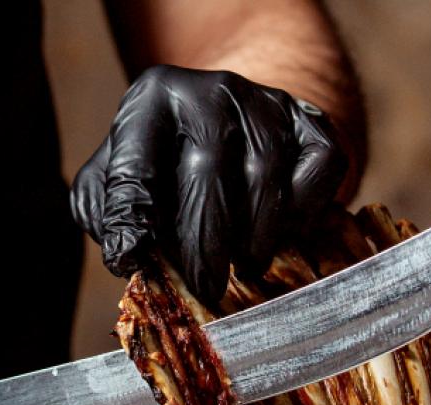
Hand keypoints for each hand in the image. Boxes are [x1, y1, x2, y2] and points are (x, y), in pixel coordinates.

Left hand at [71, 65, 347, 304]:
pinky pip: (320, 165)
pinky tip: (283, 231)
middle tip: (205, 288)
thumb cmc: (163, 167)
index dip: (131, 220)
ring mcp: (265, 101)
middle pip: (208, 170)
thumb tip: (130, 253)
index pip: (135, 167)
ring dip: (255, 235)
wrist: (229, 123)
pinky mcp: (310, 118)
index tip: (131, 259)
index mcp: (150, 100)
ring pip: (265, 174)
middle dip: (205, 242)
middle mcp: (210, 90)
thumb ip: (110, 213)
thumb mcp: (115, 179)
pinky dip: (305, 209)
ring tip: (244, 266)